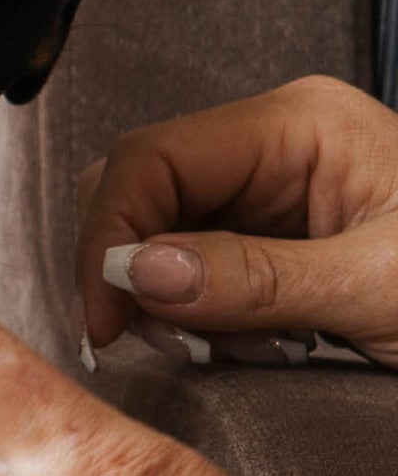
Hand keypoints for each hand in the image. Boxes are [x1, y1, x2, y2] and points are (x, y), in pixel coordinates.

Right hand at [77, 75, 397, 367]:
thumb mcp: (380, 291)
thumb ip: (254, 280)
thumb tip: (139, 274)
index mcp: (298, 124)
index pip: (151, 157)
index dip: (111, 236)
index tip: (106, 321)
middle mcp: (276, 144)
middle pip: (144, 189)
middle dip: (134, 271)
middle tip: (157, 346)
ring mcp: (277, 188)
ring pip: (164, 233)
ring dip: (169, 301)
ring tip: (225, 351)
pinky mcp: (282, 236)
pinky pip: (203, 266)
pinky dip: (204, 315)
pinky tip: (252, 347)